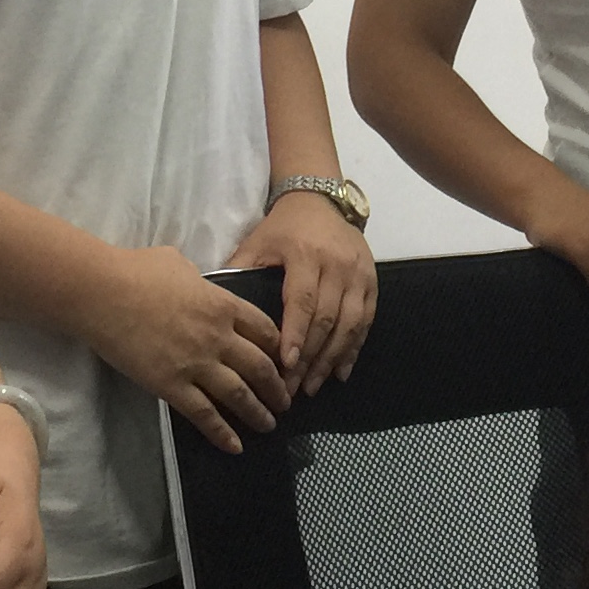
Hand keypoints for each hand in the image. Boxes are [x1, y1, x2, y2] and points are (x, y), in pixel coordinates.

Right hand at [87, 245, 289, 452]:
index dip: (279, 349)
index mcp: (223, 305)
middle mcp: (218, 337)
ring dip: (258, 412)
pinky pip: (204, 415)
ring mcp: (196, 364)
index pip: (265, 331)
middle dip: (277, 387)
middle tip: (285, 401)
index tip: (284, 361)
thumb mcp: (181, 264)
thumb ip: (200, 282)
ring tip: (269, 425)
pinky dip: (222, 433)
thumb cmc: (137, 270)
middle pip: (260, 367)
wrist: (101, 292)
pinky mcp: (171, 386)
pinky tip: (234, 446)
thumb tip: (200, 285)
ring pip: (239, 395)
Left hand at [228, 189, 377, 395]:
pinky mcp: (372, 280)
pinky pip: (366, 320)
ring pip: (350, 324)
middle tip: (293, 388)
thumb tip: (216, 307)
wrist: (320, 199)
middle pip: (326, 319)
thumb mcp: (257, 242)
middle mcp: (337, 265)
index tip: (285, 366)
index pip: (302, 302)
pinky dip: (354, 348)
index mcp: (305, 255)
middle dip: (310, 358)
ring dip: (332, 359)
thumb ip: (239, 271)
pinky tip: (340, 371)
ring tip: (314, 386)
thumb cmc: (283, 227)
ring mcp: (359, 274)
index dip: (296, 336)